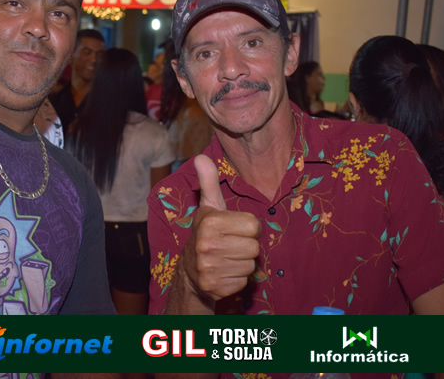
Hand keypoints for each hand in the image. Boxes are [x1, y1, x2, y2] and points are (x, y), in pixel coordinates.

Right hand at [182, 154, 260, 302]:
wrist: (189, 271)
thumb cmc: (206, 234)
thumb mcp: (208, 207)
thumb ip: (209, 182)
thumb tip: (201, 157)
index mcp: (209, 222)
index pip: (254, 226)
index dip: (247, 227)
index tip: (233, 229)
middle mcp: (206, 245)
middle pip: (254, 247)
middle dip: (245, 246)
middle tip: (230, 244)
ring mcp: (209, 268)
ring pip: (250, 265)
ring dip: (242, 262)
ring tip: (227, 258)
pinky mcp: (214, 287)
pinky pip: (244, 282)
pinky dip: (237, 279)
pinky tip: (224, 272)